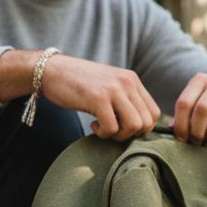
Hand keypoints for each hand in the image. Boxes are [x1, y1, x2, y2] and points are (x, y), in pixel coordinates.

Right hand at [39, 55, 160, 139]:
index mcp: (132, 80)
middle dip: (131, 134)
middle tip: (112, 130)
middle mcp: (127, 82)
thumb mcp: (109, 86)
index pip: (154, 113)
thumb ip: (126, 100)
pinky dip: (103, 133)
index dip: (142, 128)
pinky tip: (93, 124)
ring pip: (134, 126)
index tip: (123, 127)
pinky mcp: (98, 98)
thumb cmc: (80, 84)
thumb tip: (141, 128)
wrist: (52, 70)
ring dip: (119, 135)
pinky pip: (112, 128)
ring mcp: (113, 89)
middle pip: (147, 122)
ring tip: (103, 128)